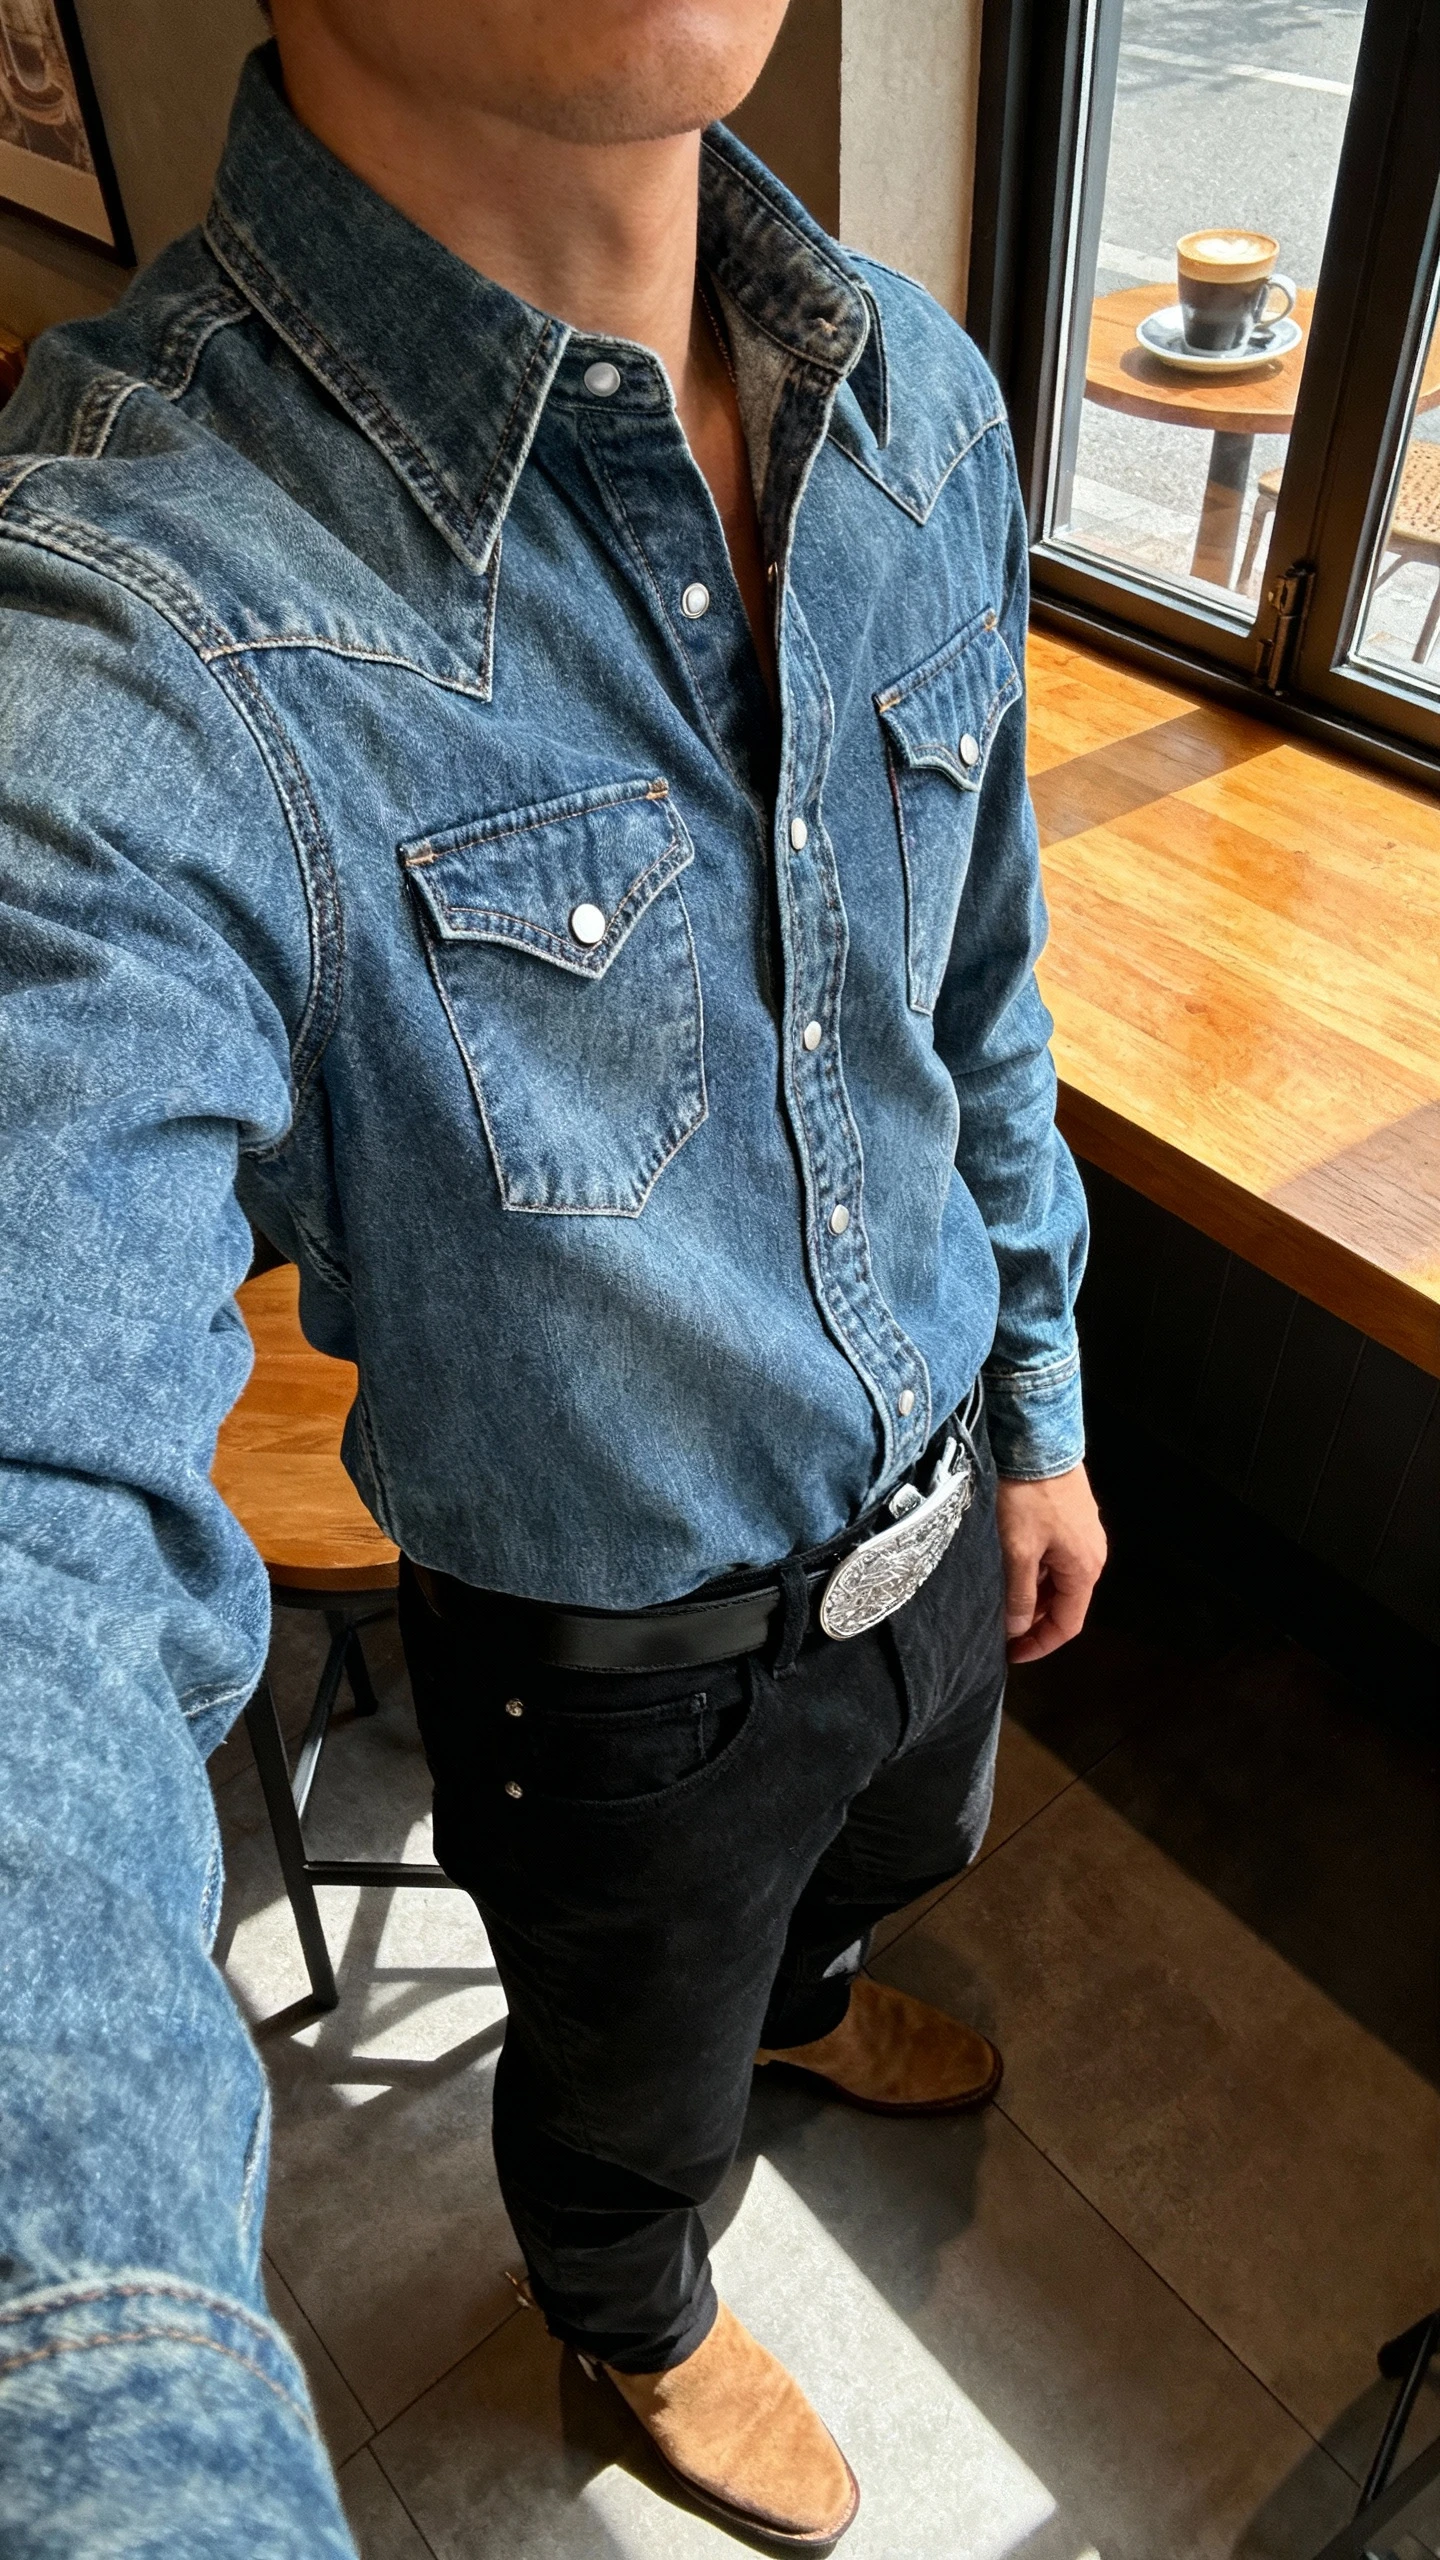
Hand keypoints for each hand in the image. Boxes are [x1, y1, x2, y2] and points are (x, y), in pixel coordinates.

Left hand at [995, 1464, 1106, 1663]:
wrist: (1037, 1439)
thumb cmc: (1028, 1496)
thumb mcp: (1017, 1551)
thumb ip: (1019, 1594)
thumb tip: (1016, 1629)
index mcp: (1085, 1569)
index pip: (1068, 1623)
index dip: (1040, 1644)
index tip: (1011, 1654)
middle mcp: (1091, 1554)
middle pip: (1063, 1602)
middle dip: (1032, 1619)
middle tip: (999, 1628)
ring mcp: (1082, 1534)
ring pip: (1056, 1579)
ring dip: (1031, 1593)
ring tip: (998, 1598)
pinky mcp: (1069, 1516)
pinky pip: (1054, 1557)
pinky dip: (1034, 1570)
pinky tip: (1008, 1566)